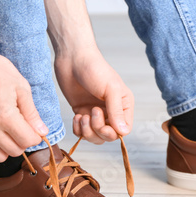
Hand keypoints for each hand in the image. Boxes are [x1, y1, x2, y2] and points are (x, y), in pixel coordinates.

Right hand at [0, 50, 48, 161]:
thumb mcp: (21, 87)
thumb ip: (32, 113)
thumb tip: (41, 130)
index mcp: (5, 116)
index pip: (28, 141)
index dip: (36, 136)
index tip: (36, 128)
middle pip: (16, 151)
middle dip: (24, 141)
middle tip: (24, 126)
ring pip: (0, 155)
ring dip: (9, 146)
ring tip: (10, 129)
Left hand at [44, 0, 133, 143]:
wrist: (72, 59)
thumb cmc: (95, 69)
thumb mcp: (110, 89)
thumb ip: (117, 111)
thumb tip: (123, 132)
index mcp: (123, 106)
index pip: (123, 130)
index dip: (113, 132)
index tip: (103, 123)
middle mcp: (111, 112)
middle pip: (109, 136)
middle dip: (98, 131)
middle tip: (91, 114)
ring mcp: (96, 114)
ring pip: (95, 137)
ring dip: (87, 131)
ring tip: (82, 116)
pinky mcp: (82, 113)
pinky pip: (82, 132)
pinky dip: (78, 129)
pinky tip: (76, 115)